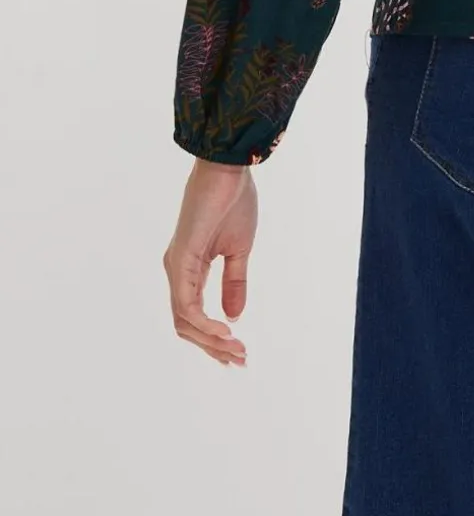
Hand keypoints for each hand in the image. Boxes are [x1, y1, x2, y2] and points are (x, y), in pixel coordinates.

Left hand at [163, 157, 256, 366]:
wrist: (229, 170)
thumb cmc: (233, 202)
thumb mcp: (239, 251)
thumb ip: (234, 283)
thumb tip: (235, 317)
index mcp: (189, 268)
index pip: (194, 315)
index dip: (214, 338)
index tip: (238, 352)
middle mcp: (177, 271)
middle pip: (186, 325)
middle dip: (213, 346)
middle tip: (241, 358)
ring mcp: (176, 267)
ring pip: (184, 320)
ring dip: (210, 340)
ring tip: (237, 348)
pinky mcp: (181, 260)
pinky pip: (186, 304)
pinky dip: (204, 323)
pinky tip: (225, 330)